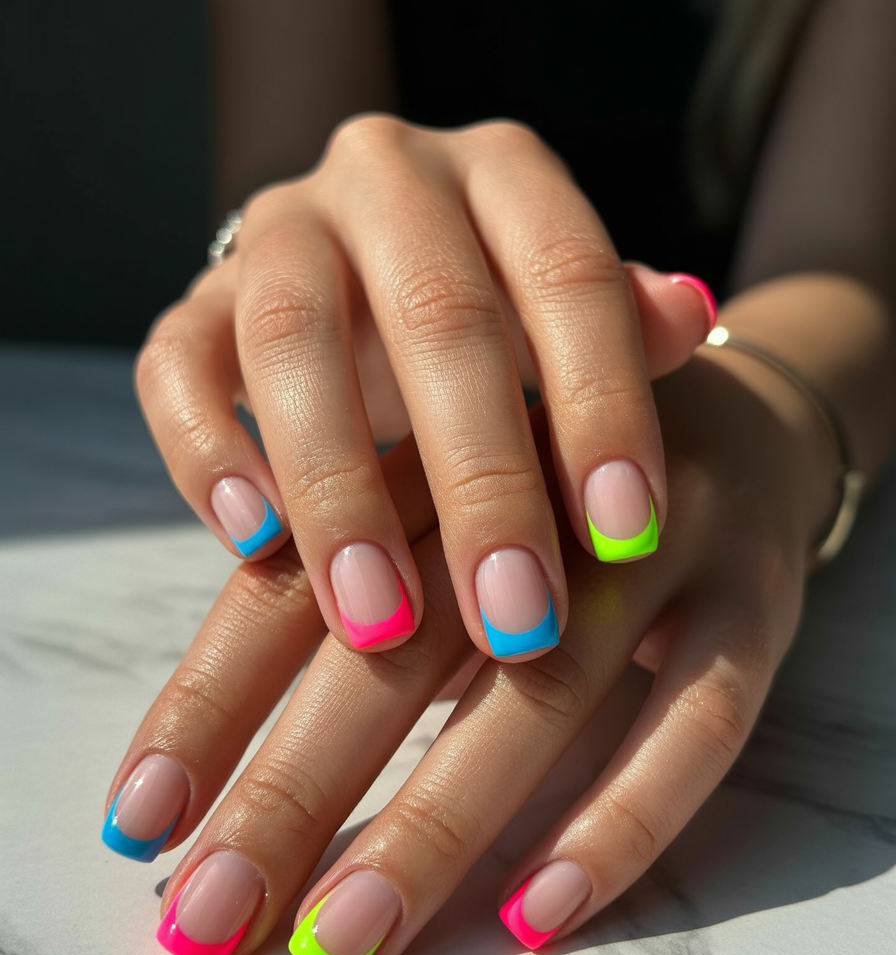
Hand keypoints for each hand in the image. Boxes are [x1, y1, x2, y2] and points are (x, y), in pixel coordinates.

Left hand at [104, 341, 821, 954]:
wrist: (740, 413)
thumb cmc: (550, 482)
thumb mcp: (441, 502)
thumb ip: (349, 586)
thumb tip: (217, 757)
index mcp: (431, 451)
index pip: (301, 580)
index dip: (211, 702)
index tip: (140, 823)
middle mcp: (539, 486)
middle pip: (401, 644)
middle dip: (295, 787)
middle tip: (212, 913)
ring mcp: (660, 538)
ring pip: (542, 693)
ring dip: (433, 826)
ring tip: (344, 941)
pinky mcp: (757, 598)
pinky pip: (696, 723)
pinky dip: (619, 821)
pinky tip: (537, 915)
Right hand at [135, 115, 714, 658]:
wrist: (375, 293)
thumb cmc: (500, 326)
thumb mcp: (568, 326)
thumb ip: (622, 329)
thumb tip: (690, 315)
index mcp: (503, 175)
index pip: (569, 275)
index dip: (602, 407)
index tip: (627, 540)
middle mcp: (388, 178)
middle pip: (436, 316)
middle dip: (481, 483)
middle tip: (516, 621)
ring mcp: (280, 232)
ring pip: (292, 340)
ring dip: (339, 491)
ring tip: (378, 620)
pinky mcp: (195, 303)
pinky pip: (175, 367)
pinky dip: (206, 454)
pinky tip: (254, 544)